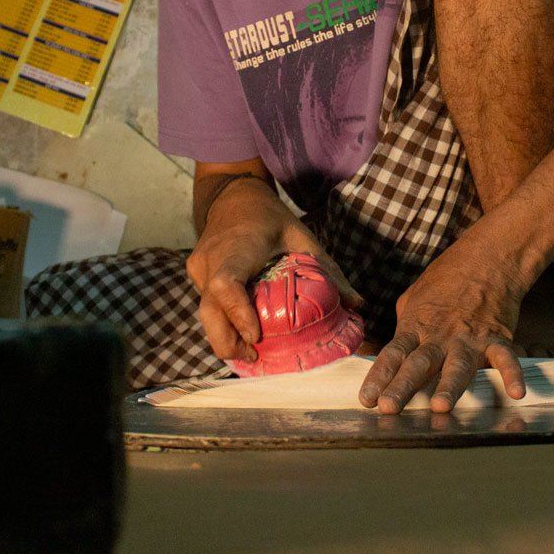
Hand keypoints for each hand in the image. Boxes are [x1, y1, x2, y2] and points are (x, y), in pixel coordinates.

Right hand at [187, 214, 359, 361]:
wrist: (233, 197)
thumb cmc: (269, 217)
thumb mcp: (302, 237)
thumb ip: (328, 270)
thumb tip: (358, 304)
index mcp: (237, 249)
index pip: (225, 286)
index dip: (237, 314)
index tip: (255, 336)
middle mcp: (210, 261)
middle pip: (209, 312)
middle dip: (228, 342)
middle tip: (255, 356)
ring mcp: (198, 270)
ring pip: (204, 314)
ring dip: (225, 337)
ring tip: (251, 351)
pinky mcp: (195, 275)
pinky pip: (206, 305)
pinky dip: (222, 323)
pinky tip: (241, 333)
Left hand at [357, 247, 528, 413]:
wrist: (487, 258)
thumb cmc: (447, 278)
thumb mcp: (414, 297)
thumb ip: (404, 327)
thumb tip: (392, 352)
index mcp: (417, 326)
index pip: (393, 354)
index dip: (379, 376)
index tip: (367, 399)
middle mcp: (440, 336)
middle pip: (419, 364)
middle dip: (403, 387)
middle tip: (389, 408)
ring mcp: (469, 338)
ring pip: (457, 366)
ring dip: (449, 386)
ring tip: (441, 406)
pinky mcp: (497, 338)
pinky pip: (505, 358)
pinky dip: (512, 374)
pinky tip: (516, 392)